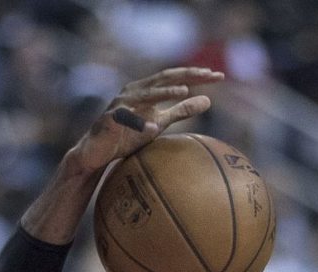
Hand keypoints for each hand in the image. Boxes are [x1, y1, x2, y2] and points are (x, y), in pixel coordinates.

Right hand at [74, 67, 224, 171]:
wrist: (98, 151)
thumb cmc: (129, 134)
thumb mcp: (161, 122)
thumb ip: (181, 111)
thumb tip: (208, 101)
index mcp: (147, 89)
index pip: (175, 78)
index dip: (196, 75)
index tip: (219, 75)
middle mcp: (134, 91)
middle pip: (163, 78)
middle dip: (187, 75)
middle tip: (210, 74)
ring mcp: (121, 104)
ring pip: (144, 95)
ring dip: (163, 92)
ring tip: (183, 92)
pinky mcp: (110, 120)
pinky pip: (126, 120)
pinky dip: (139, 123)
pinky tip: (153, 128)